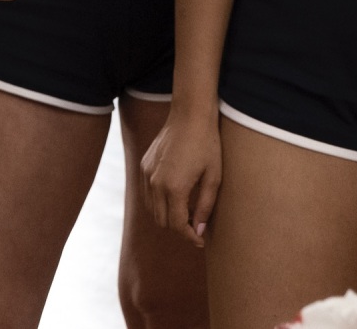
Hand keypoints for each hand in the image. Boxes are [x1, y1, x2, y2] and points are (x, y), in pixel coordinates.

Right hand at [141, 112, 221, 247]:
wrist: (190, 116)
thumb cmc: (207, 145)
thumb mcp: (213, 178)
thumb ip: (204, 207)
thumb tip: (198, 231)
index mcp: (174, 188)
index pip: (176, 225)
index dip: (189, 236)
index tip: (200, 241)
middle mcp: (155, 183)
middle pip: (162, 221)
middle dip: (178, 228)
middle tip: (195, 225)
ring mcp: (146, 174)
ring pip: (152, 209)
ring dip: (167, 216)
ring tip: (186, 211)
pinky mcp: (144, 166)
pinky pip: (147, 194)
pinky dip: (158, 202)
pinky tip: (175, 196)